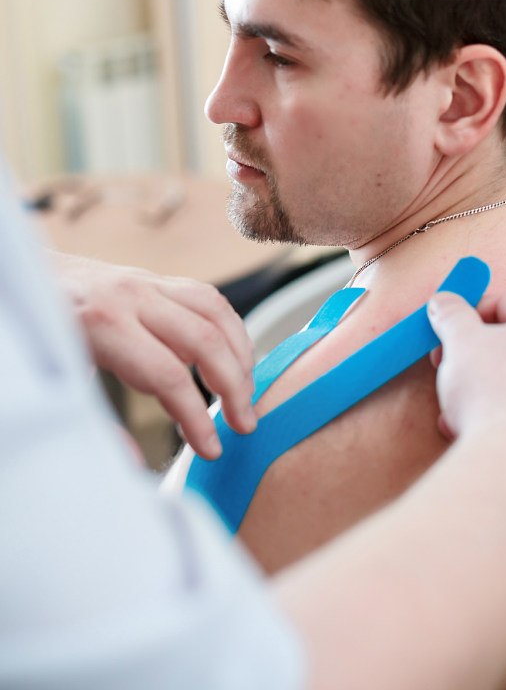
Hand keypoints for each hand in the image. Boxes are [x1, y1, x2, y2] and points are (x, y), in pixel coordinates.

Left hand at [50, 251, 256, 458]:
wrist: (25, 278)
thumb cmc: (37, 333)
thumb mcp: (57, 379)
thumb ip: (96, 423)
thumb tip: (133, 462)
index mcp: (103, 325)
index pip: (169, 375)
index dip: (196, 418)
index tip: (211, 448)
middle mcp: (132, 297)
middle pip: (204, 340)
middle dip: (234, 387)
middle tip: (244, 424)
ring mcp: (146, 283)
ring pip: (215, 311)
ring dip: (240, 354)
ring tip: (245, 393)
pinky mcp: (155, 279)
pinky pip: (206, 297)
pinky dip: (229, 327)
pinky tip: (232, 356)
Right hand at [428, 289, 505, 456]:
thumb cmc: (495, 393)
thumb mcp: (460, 341)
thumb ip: (451, 315)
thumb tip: (444, 303)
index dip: (468, 312)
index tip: (444, 328)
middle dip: (471, 356)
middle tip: (444, 364)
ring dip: (476, 389)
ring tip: (452, 406)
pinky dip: (493, 415)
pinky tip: (467, 430)